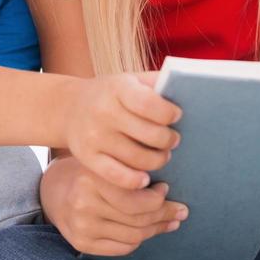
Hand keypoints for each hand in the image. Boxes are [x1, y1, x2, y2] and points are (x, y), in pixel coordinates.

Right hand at [40, 155, 187, 254]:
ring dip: (156, 229)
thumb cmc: (91, 173)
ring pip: (134, 236)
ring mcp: (82, 226)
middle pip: (137, 218)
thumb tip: (168, 194)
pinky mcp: (82, 244)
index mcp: (92, 177)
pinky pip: (123, 248)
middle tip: (180, 210)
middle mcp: (84, 203)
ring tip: (169, 221)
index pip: (135, 198)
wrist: (54, 191)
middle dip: (164, 215)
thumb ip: (131, 173)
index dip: (157, 198)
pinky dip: (138, 241)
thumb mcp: (108, 163)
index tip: (166, 189)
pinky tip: (146, 231)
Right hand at [62, 72, 180, 189]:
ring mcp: (94, 137)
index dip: (169, 113)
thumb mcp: (130, 80)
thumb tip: (189, 88)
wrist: (70, 107)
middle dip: (169, 140)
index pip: (150, 104)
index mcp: (118, 87)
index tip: (177, 116)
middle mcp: (104, 112)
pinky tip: (145, 177)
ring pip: (139, 159)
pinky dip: (136, 180)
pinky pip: (118, 176)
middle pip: (150, 135)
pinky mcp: (88, 158)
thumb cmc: (111, 94)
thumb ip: (156, 83)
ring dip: (158, 160)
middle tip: (173, 140)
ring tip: (162, 155)